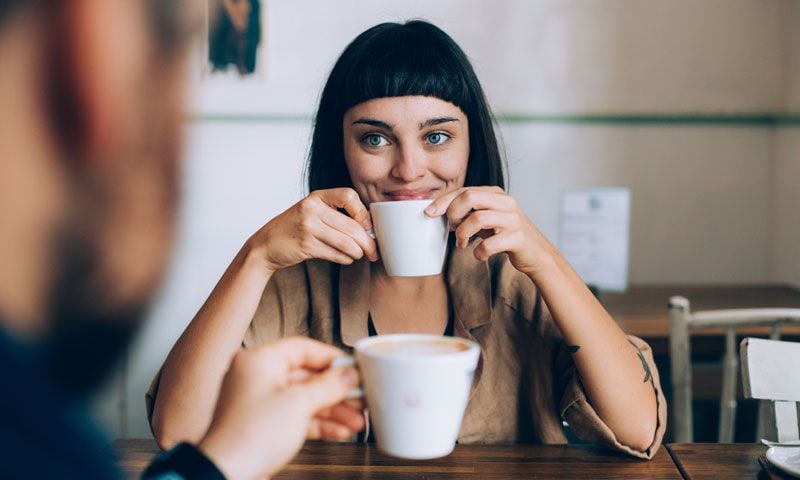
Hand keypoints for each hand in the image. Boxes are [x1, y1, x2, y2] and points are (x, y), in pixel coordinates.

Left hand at [198, 338, 364, 479]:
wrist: (227, 475)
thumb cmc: (249, 437)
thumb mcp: (298, 404)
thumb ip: (328, 386)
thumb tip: (349, 374)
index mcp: (259, 361)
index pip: (302, 348)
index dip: (331, 358)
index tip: (354, 368)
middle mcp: (257, 377)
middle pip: (307, 376)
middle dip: (337, 390)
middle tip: (360, 396)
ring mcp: (260, 403)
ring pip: (305, 399)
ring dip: (333, 410)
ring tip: (357, 420)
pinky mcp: (265, 425)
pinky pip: (298, 417)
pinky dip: (319, 423)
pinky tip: (341, 431)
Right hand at [249, 188, 377, 273]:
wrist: (266, 244)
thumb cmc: (294, 228)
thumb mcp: (312, 211)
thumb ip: (335, 214)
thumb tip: (368, 227)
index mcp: (317, 197)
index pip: (348, 196)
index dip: (363, 212)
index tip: (368, 226)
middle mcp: (312, 209)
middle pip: (351, 226)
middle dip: (367, 242)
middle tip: (373, 251)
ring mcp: (308, 227)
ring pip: (346, 242)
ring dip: (358, 252)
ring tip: (359, 255)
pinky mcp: (306, 246)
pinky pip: (336, 254)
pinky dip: (345, 258)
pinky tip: (346, 258)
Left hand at [425, 186, 551, 276]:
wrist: (536, 254)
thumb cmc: (506, 235)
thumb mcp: (487, 217)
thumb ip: (468, 210)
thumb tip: (438, 210)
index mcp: (496, 194)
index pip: (464, 190)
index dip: (443, 201)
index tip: (429, 213)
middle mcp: (506, 202)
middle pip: (469, 197)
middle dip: (453, 214)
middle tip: (451, 229)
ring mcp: (513, 219)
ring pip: (477, 218)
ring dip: (463, 234)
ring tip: (461, 244)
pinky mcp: (518, 238)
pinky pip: (490, 244)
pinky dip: (479, 252)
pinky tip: (479, 255)